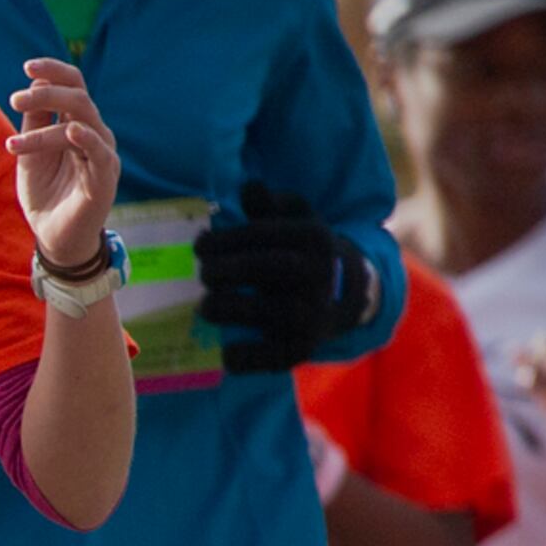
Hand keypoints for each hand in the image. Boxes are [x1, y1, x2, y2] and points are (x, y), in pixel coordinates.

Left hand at [7, 58, 119, 268]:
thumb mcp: (30, 151)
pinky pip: (100, 153)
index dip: (54, 71)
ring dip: (45, 125)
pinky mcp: (105, 179)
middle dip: (46, 92)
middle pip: (79, 98)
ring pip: (81, 122)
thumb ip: (34, 121)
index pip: (74, 85)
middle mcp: (94, 134)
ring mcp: (102, 155)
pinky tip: (70, 131)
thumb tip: (33, 84)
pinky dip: (86, 139)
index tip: (27, 65)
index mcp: (77, 123)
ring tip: (14, 137)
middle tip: (13, 99)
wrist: (52, 236)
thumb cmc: (45, 191)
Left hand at [197, 182, 380, 373]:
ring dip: (229, 310)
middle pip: (266, 269)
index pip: (263, 235)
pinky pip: (276, 357)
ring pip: (270, 313)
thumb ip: (270, 204)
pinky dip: (249, 358)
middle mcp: (318, 275)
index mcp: (313, 238)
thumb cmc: (302, 251)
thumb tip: (249, 186)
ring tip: (205, 307)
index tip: (199, 246)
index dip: (225, 239)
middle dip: (225, 271)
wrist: (346, 293)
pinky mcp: (306, 346)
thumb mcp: (294, 221)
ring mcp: (314, 313)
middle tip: (203, 274)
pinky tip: (226, 353)